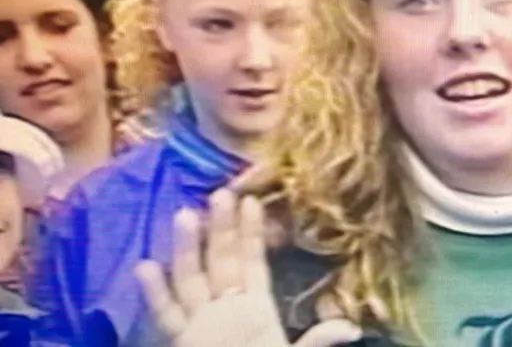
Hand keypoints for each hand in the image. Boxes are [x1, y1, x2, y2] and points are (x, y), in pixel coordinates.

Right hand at [135, 189, 362, 346]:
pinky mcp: (182, 341)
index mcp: (256, 309)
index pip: (253, 263)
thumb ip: (316, 341)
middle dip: (219, 230)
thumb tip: (351, 330)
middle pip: (221, 262)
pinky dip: (155, 293)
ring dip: (187, 249)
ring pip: (192, 279)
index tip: (252, 202)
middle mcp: (226, 309)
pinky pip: (166, 315)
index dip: (252, 234)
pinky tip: (145, 265)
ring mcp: (201, 323)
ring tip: (184, 215)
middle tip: (219, 195)